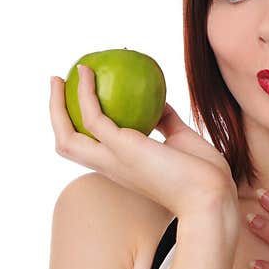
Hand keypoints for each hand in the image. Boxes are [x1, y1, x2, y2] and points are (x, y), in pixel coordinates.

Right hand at [49, 64, 236, 217]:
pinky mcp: (123, 147)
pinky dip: (85, 92)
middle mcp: (112, 166)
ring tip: (60, 76)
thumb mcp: (181, 141)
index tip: (76, 99)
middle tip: (58, 83)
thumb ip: (166, 123)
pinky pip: (93, 116)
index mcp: (123, 166)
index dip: (76, 126)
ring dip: (57, 104)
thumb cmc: (203, 174)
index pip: (89, 149)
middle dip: (56, 115)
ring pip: (67, 135)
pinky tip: (89, 72)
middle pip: (67, 145)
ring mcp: (114, 158)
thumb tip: (160, 102)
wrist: (212, 195)